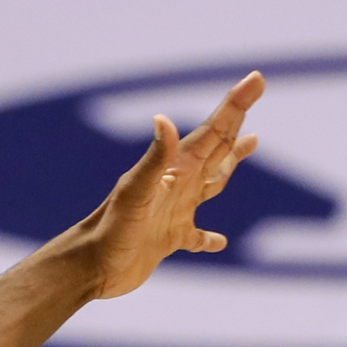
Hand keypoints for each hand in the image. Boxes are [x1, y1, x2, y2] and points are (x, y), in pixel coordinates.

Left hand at [70, 71, 263, 299]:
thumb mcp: (136, 192)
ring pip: (212, 182)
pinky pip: (197, 236)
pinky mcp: (169, 239)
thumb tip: (163, 119)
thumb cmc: (112, 228)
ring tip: (251, 142)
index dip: (235, 105)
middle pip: (216, 146)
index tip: (256, 79)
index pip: (213, 132)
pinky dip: (209, 238)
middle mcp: (178, 185)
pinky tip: (219, 241)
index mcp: (175, 169)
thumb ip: (155, 159)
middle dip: (236, 120)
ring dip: (231, 162)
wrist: (91, 266)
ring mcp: (174, 212)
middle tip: (254, 91)